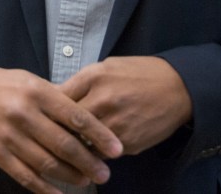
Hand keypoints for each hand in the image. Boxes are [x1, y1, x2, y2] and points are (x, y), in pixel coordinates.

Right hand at [0, 65, 122, 193]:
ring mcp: (9, 136)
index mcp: (38, 93)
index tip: (116, 149)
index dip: (99, 135)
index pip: (76, 116)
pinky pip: (25, 176)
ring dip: (70, 176)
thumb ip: (58, 100)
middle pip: (64, 144)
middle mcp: (25, 114)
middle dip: (89, 162)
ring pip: (47, 163)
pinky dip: (44, 188)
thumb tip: (89, 122)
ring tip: (86, 180)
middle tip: (105, 172)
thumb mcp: (33, 82)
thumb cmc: (6, 85)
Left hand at [60, 56, 191, 155]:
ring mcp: (115, 125)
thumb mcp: (106, 67)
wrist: (178, 88)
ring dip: (75, 145)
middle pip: (66, 124)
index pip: (57, 99)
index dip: (47, 109)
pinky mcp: (128, 144)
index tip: (41, 115)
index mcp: (94, 78)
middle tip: (50, 135)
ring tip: (70, 145)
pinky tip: (94, 147)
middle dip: (57, 130)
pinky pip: (102, 153)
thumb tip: (53, 96)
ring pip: (82, 143)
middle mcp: (103, 101)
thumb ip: (80, 82)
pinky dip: (96, 151)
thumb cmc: (139, 74)